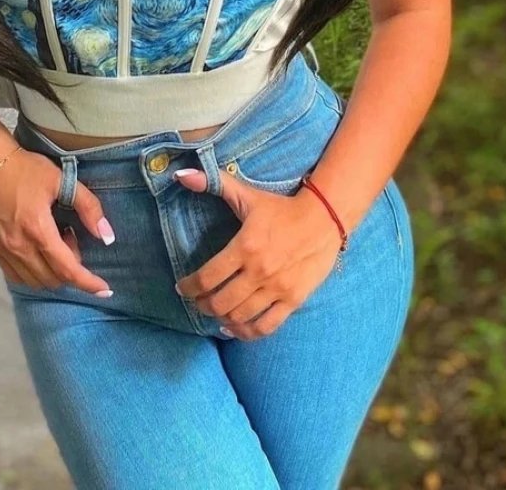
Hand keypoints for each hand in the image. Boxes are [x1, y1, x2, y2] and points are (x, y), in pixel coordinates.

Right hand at [0, 142, 114, 296]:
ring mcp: (3, 251)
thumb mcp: (61, 179)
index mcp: (38, 230)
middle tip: (71, 237)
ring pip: (35, 282)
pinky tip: (38, 250)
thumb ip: (88, 206)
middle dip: (71, 268)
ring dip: (52, 272)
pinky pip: (17, 277)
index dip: (88, 283)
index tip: (105, 290)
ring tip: (55, 241)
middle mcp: (19, 247)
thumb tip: (107, 235)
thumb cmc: (24, 168)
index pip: (68, 269)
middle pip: (53, 279)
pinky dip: (34, 272)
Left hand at [171, 167, 341, 339]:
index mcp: (245, 247)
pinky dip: (247, 332)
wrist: (324, 218)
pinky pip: (266, 326)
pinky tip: (235, 328)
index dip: (189, 287)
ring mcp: (277, 289)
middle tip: (197, 301)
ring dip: (221, 318)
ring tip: (214, 312)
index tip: (181, 288)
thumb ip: (213, 183)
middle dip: (202, 305)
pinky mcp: (293, 300)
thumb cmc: (281, 208)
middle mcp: (259, 272)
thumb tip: (181, 174)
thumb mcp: (247, 194)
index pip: (208, 277)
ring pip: (240, 317)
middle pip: (220, 302)